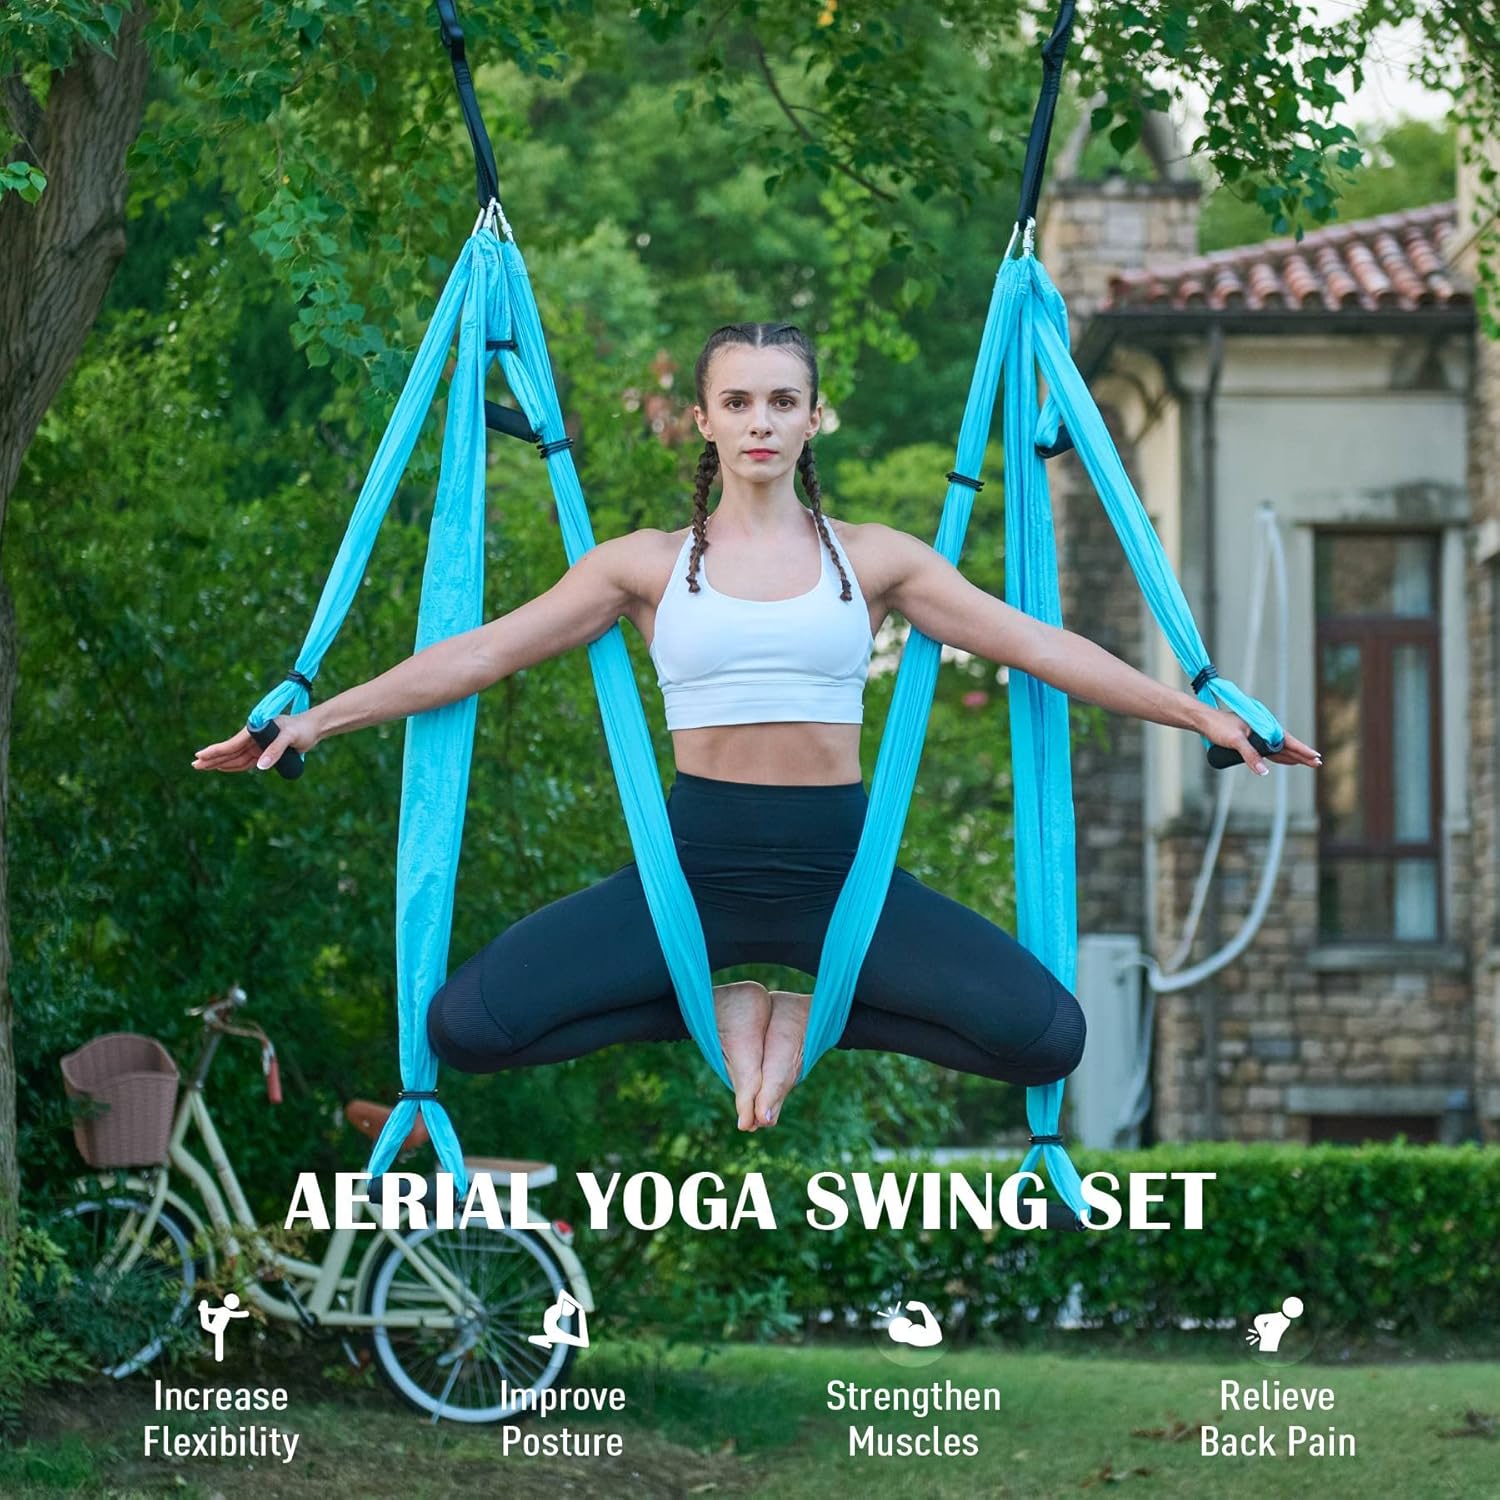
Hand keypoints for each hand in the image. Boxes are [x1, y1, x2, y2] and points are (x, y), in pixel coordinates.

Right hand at [192, 712, 320, 773]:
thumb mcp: (290, 738)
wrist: (314, 727)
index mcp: (255, 730)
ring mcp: (258, 745)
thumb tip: (260, 767)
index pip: (231, 745)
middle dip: (212, 759)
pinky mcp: (264, 751)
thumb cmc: (302, 729)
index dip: (215, 752)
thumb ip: (275, 751)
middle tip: (195, 765)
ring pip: (236, 758)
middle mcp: (253, 737)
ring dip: (221, 764)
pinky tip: (224, 768)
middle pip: (229, 752)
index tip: (200, 755)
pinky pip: (247, 761)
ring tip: (204, 768)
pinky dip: (235, 766)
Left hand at [1197, 707, 1320, 774]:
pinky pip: (1268, 749)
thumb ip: (1250, 756)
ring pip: (1278, 748)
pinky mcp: (1249, 740)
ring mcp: (1256, 735)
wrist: (1203, 721)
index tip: (1315, 757)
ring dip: (1292, 755)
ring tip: (1307, 762)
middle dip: (1301, 754)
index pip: (1287, 741)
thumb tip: (1264, 772)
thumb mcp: (1235, 741)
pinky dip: (1278, 755)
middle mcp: (1262, 730)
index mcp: (1263, 727)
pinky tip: (1285, 759)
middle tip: (1317, 763)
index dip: (1302, 750)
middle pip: (1286, 745)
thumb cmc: (1218, 727)